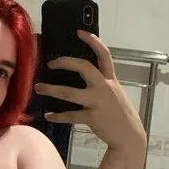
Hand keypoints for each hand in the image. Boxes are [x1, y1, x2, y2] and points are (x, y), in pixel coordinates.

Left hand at [34, 31, 146, 156]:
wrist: (129, 135)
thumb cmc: (120, 113)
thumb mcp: (114, 92)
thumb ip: (101, 83)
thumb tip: (80, 76)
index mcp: (110, 79)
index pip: (103, 54)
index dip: (92, 41)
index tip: (79, 32)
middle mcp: (104, 87)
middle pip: (83, 67)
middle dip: (65, 62)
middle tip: (50, 64)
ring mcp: (98, 102)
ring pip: (69, 93)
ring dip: (51, 90)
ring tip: (39, 88)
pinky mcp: (92, 117)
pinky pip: (70, 115)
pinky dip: (58, 116)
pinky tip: (49, 116)